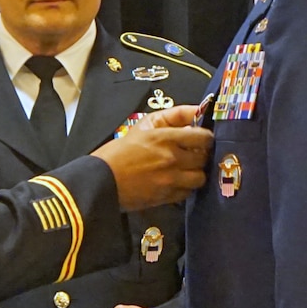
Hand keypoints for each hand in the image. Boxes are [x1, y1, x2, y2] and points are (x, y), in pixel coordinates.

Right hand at [92, 104, 212, 210]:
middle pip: (204, 158)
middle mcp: (172, 159)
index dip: (205, 138)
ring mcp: (171, 180)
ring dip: (195, 173)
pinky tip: (175, 181)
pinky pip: (188, 192)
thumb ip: (173, 116)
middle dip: (200, 155)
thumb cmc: (120, 150)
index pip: (203, 137)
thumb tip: (197, 110)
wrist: (102, 180)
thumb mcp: (144, 125)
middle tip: (192, 154)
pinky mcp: (166, 196)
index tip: (199, 139)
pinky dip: (185, 187)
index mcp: (166, 138)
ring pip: (200, 178)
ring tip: (185, 170)